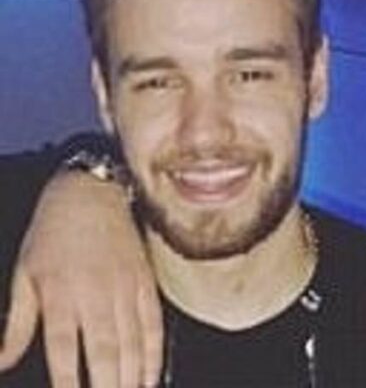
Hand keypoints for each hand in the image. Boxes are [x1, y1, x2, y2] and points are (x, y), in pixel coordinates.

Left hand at [2, 170, 162, 387]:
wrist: (92, 193)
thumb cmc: (52, 234)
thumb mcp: (23, 275)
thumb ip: (17, 325)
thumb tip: (3, 363)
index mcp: (60, 295)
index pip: (64, 350)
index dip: (68, 382)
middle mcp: (95, 295)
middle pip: (105, 352)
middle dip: (107, 386)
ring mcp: (124, 289)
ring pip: (132, 342)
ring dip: (132, 377)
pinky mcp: (144, 283)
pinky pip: (152, 324)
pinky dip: (154, 354)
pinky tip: (150, 377)